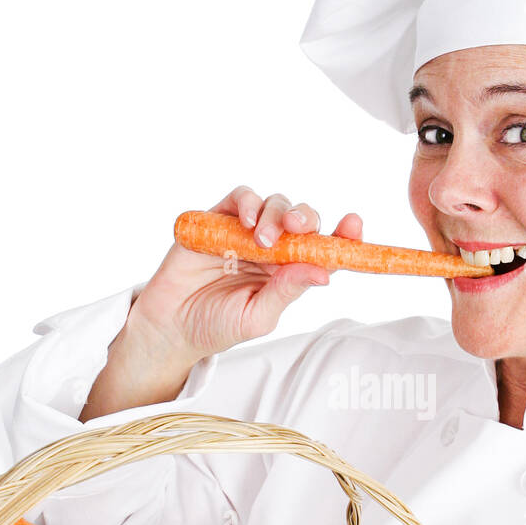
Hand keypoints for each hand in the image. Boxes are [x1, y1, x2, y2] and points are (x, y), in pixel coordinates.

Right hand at [127, 186, 363, 364]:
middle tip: (297, 230)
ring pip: (274, 204)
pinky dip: (248, 204)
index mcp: (289, 272)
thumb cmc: (217, 326)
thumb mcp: (258, 317)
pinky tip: (247, 224)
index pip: (324, 249)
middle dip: (305, 219)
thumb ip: (288, 291)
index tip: (354, 226)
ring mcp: (246, 232)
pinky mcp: (218, 220)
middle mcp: (273, 249)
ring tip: (262, 240)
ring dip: (275, 215)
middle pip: (301, 220)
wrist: (171, 326)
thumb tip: (325, 273)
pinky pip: (240, 198)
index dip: (342, 235)